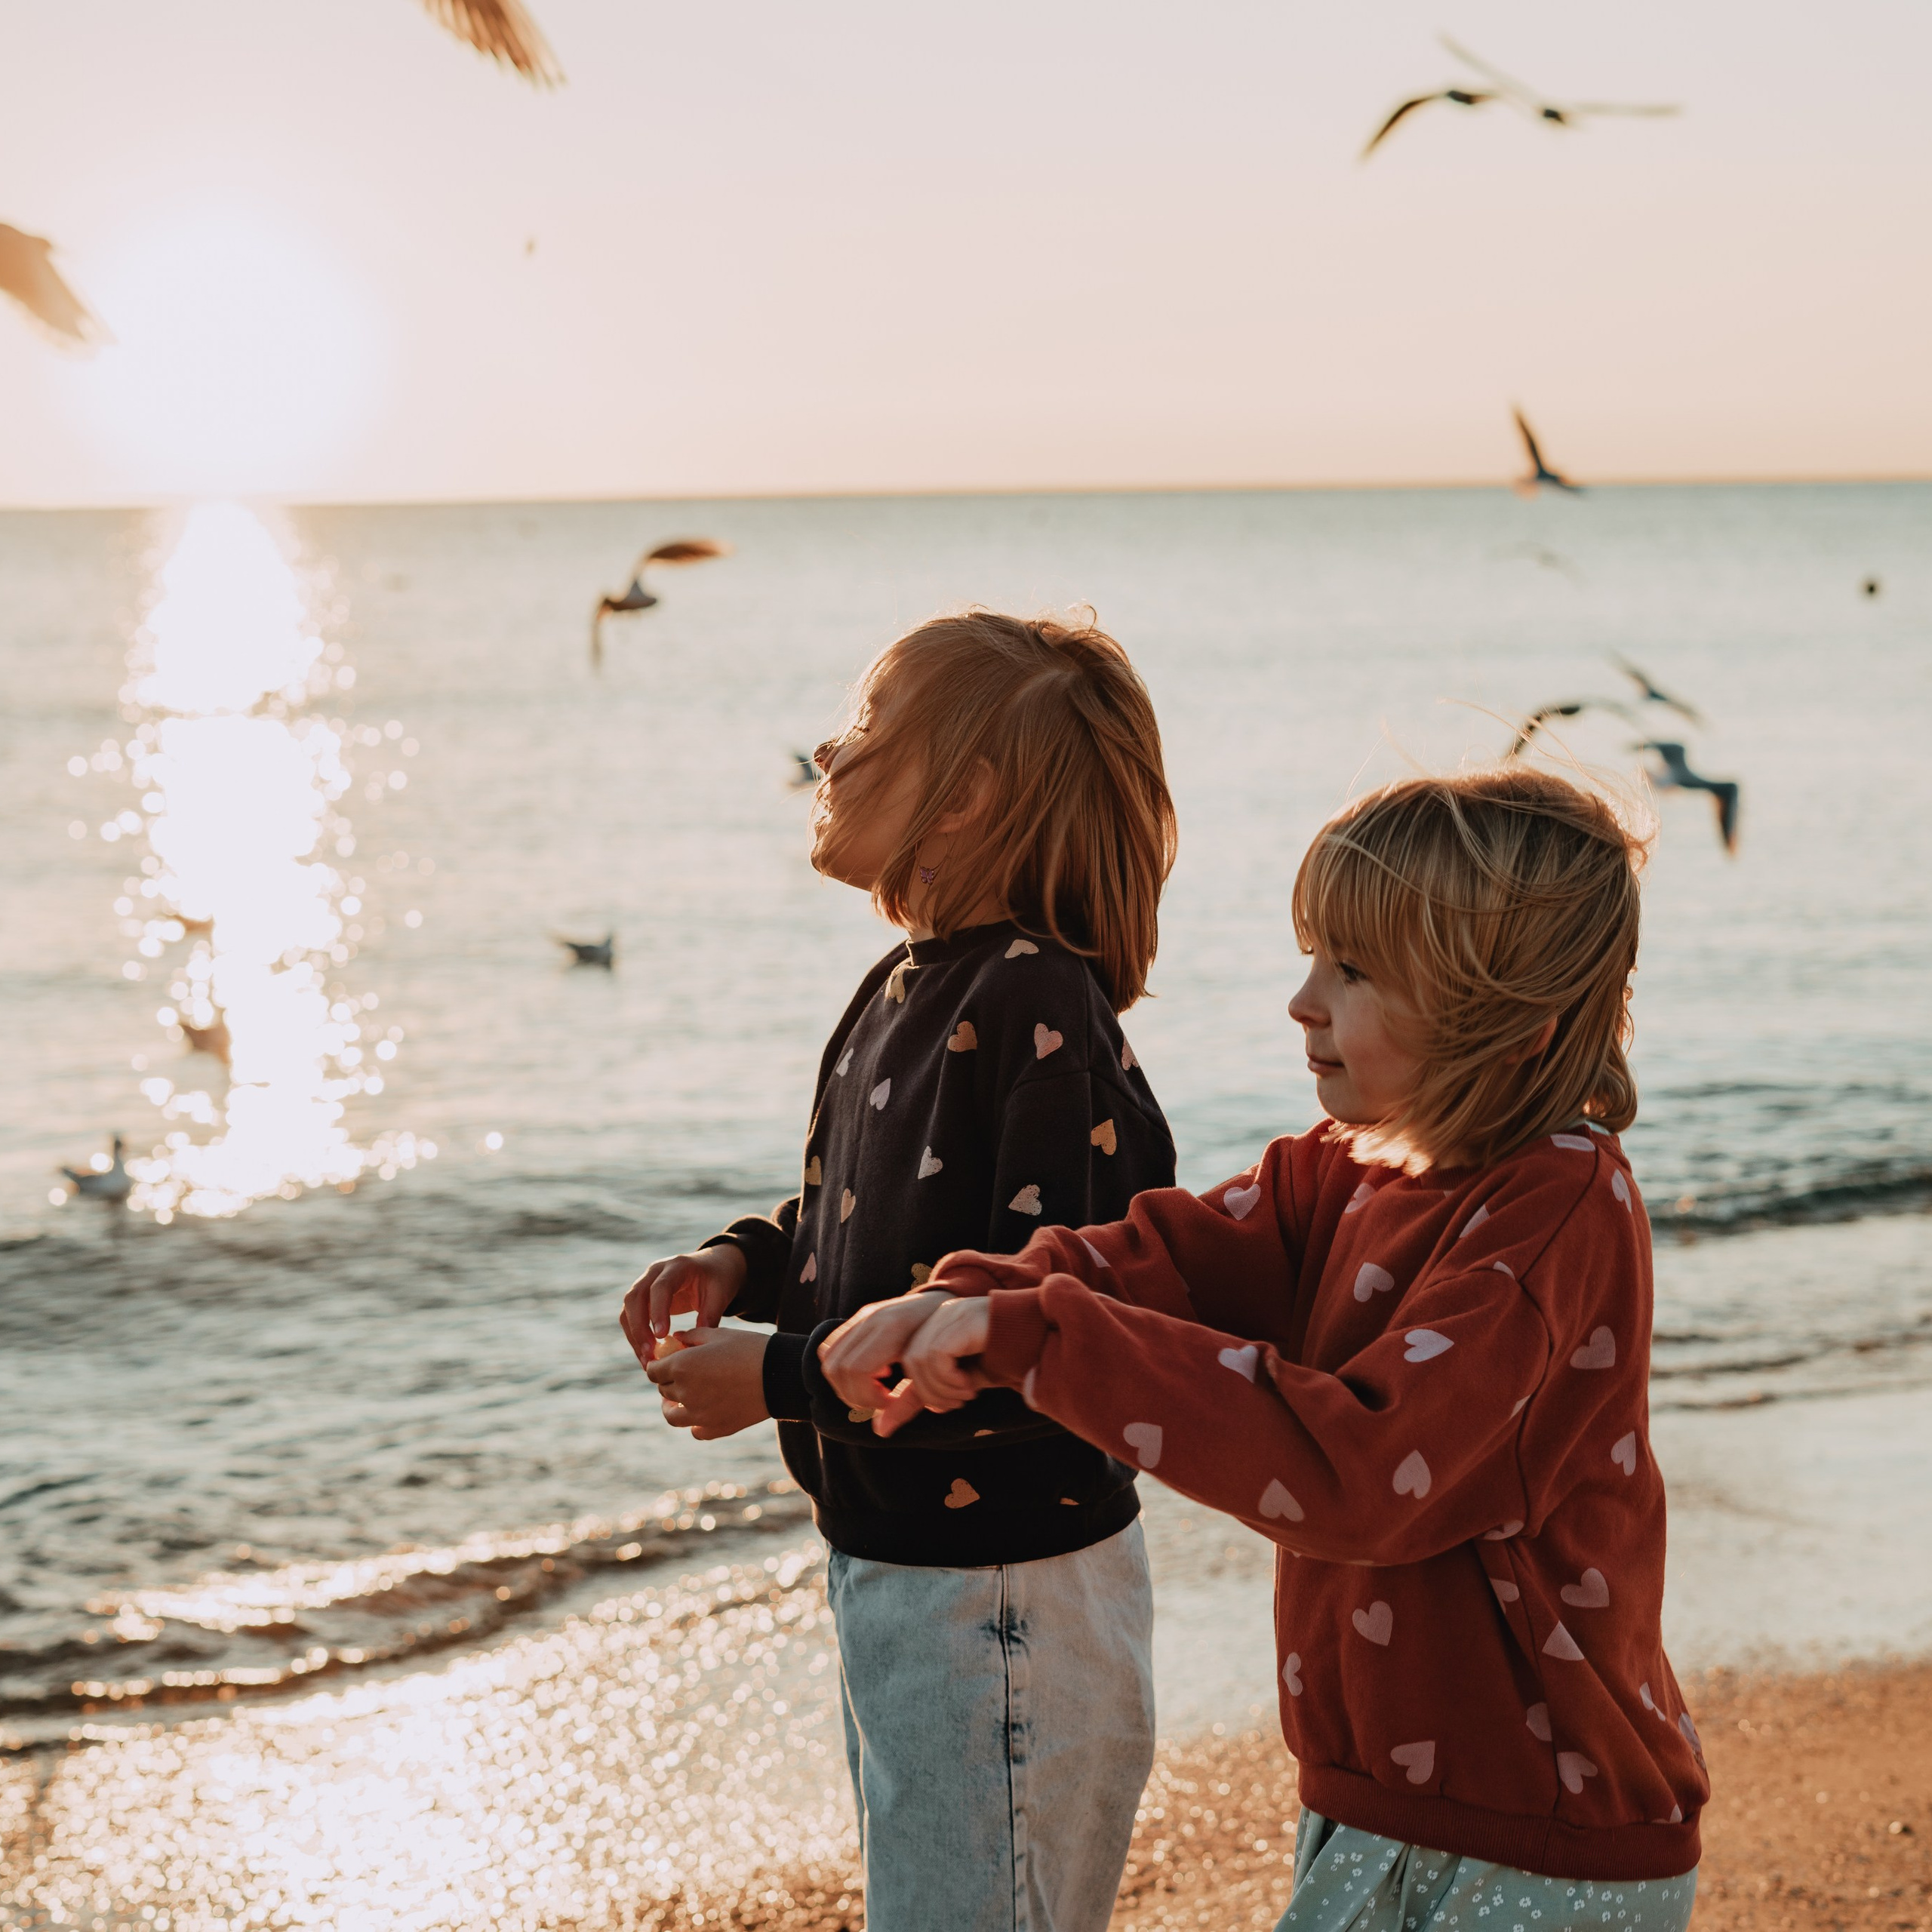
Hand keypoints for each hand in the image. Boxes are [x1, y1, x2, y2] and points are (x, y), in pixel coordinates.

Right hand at [620, 1244, 746, 1365]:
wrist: (712, 1266)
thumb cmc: (717, 1280)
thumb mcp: (719, 1295)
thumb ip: (709, 1317)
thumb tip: (693, 1348)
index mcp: (678, 1266)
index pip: (660, 1287)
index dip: (658, 1311)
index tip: (662, 1336)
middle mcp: (656, 1271)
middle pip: (635, 1296)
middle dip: (639, 1327)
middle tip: (650, 1353)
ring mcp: (645, 1282)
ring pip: (628, 1308)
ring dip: (634, 1335)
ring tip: (647, 1360)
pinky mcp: (642, 1296)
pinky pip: (630, 1316)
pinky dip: (635, 1335)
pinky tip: (646, 1354)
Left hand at [645, 1326, 770, 1439]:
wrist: (778, 1375)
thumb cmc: (749, 1349)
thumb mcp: (719, 1334)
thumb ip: (692, 1336)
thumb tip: (676, 1338)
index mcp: (681, 1366)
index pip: (653, 1371)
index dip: (656, 1365)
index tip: (664, 1363)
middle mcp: (685, 1392)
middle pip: (663, 1390)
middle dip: (667, 1382)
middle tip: (678, 1375)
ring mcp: (699, 1414)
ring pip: (672, 1415)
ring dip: (672, 1406)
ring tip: (680, 1400)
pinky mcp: (715, 1428)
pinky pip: (695, 1430)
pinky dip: (694, 1423)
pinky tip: (702, 1412)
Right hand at [815, 1290, 951, 1410]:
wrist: (950, 1299)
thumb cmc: (948, 1339)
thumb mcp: (935, 1369)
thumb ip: (909, 1400)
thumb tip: (880, 1431)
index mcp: (892, 1328)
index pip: (855, 1369)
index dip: (866, 1396)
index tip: (889, 1401)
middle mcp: (871, 1317)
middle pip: (836, 1368)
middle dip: (854, 1395)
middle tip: (881, 1400)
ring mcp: (863, 1315)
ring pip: (829, 1359)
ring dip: (847, 1384)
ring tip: (877, 1388)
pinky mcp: (859, 1317)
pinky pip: (832, 1347)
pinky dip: (843, 1367)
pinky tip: (873, 1372)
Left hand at [874, 1298, 992, 1437]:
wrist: (1037, 1342)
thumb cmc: (996, 1361)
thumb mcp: (949, 1385)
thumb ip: (916, 1401)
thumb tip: (880, 1430)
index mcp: (929, 1328)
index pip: (903, 1361)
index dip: (914, 1390)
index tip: (940, 1406)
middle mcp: (935, 1317)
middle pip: (907, 1360)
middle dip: (926, 1392)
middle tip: (953, 1404)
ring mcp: (948, 1315)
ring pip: (919, 1359)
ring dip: (941, 1388)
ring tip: (966, 1395)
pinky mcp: (961, 1320)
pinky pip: (937, 1354)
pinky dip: (950, 1379)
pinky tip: (970, 1385)